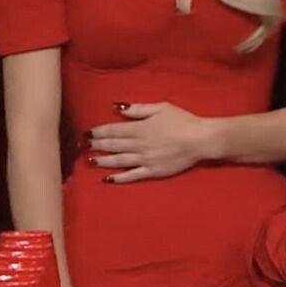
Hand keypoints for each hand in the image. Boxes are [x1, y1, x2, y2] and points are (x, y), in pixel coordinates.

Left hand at [87, 102, 215, 182]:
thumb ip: (139, 110)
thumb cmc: (183, 121)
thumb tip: (119, 109)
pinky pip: (132, 175)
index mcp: (140, 128)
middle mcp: (139, 144)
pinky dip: (119, 178)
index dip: (99, 131)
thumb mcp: (161, 107)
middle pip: (113, 145)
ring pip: (119, 160)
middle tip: (85, 145)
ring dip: (103, 161)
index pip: (114, 129)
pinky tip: (108, 179)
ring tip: (90, 160)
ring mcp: (145, 159)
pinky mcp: (152, 171)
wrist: (200, 140)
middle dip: (98, 145)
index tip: (88, 132)